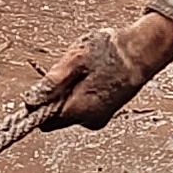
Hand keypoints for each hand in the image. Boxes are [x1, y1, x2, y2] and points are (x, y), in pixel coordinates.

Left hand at [39, 11, 172, 129]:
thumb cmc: (110, 52)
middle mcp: (89, 121)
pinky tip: (94, 75)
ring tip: (85, 70)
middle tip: (69, 71)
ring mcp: (100, 118)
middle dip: (56, 96)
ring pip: (70, 110)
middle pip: (57, 116)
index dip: (39, 104)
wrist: (142, 51)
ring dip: (70, 93)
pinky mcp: (106, 112)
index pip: (45, 121)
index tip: (45, 84)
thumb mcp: (74, 60)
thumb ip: (51, 84)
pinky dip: (82, 92)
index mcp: (79, 111)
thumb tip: (30, 102)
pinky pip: (83, 107)